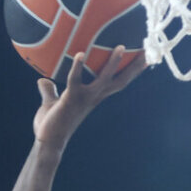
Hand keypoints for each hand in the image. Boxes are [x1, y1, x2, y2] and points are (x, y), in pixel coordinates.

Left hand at [33, 46, 147, 152]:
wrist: (47, 143)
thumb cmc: (50, 126)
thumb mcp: (51, 105)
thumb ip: (49, 92)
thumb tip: (43, 80)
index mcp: (93, 97)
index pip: (116, 82)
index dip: (131, 71)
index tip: (145, 57)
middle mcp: (93, 97)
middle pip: (119, 80)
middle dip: (134, 67)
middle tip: (148, 51)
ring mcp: (84, 98)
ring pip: (103, 79)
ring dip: (112, 64)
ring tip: (121, 46)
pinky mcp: (71, 99)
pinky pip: (75, 80)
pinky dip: (77, 67)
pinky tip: (80, 54)